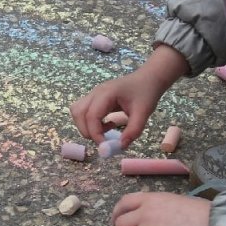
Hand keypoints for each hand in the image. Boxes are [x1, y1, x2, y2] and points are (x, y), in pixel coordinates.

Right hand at [70, 45, 188, 148]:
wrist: (149, 79)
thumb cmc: (146, 93)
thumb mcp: (144, 113)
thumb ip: (132, 131)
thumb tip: (119, 147)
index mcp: (107, 93)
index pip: (91, 115)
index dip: (95, 134)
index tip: (106, 146)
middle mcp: (96, 92)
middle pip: (78, 113)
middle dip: (87, 131)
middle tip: (103, 141)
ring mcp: (94, 94)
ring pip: (77, 112)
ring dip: (86, 126)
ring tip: (104, 132)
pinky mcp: (96, 99)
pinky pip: (84, 112)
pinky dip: (91, 123)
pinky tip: (108, 125)